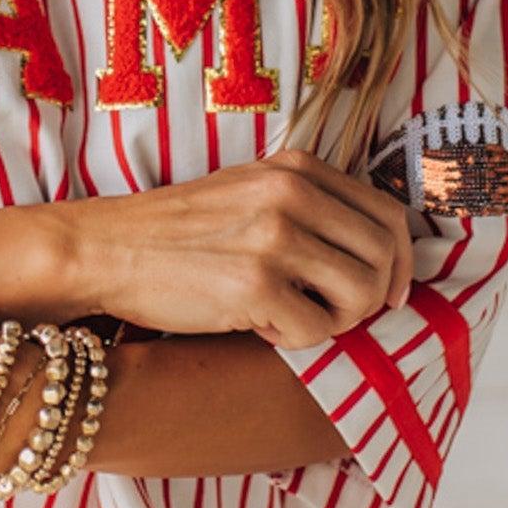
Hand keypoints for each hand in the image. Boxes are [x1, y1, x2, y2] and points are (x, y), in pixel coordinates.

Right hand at [60, 148, 414, 349]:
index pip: (388, 215)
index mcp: (296, 168)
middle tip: (339, 315)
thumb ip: (310, 208)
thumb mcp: (251, 193)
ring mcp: (273, 238)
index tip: (389, 291)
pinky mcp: (253, 286)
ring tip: (297, 318)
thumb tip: (382, 258)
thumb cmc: (180, 232)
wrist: (106, 248)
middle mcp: (291, 195)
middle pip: (385, 257)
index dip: (401, 262)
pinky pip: (316, 331)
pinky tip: (257, 324)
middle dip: (374, 298)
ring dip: (338, 321)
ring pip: (361, 296)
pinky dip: (294, 339)